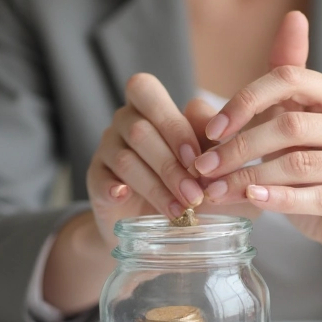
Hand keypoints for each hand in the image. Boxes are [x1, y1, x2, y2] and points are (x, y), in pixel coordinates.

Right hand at [86, 74, 205, 246]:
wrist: (162, 229)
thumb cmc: (194, 186)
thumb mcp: (215, 166)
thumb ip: (221, 147)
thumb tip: (225, 143)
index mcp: (152, 107)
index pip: (149, 93)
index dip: (175, 126)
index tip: (199, 161)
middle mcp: (125, 121)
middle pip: (139, 129)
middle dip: (170, 163)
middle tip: (195, 193)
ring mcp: (107, 149)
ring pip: (126, 159)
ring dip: (156, 187)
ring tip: (181, 211)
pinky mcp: (96, 179)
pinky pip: (102, 180)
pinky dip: (115, 190)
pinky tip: (129, 199)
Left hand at [192, 11, 321, 311]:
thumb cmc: (320, 178)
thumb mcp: (290, 137)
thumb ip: (259, 111)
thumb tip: (204, 95)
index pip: (289, 78)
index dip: (245, 100)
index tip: (211, 129)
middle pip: (291, 124)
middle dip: (239, 147)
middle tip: (203, 168)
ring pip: (301, 164)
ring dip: (250, 177)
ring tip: (216, 190)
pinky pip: (319, 198)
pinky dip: (280, 198)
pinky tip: (252, 199)